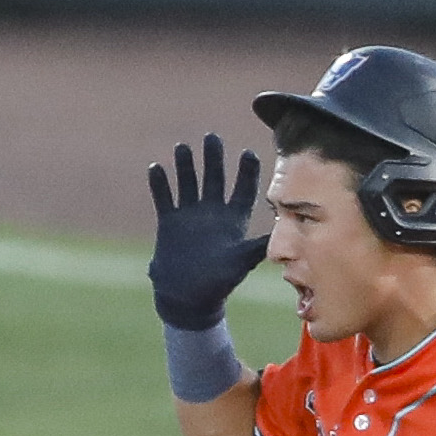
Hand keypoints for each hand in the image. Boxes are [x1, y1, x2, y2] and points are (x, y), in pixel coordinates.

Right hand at [147, 133, 269, 329]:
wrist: (188, 298)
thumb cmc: (219, 283)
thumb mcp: (241, 262)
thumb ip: (257, 244)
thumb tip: (279, 233)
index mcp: (233, 221)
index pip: (243, 190)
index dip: (246, 173)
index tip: (248, 154)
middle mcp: (212, 213)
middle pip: (214, 178)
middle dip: (213, 158)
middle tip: (212, 137)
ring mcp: (189, 215)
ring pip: (188, 182)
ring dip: (185, 166)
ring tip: (184, 147)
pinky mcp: (169, 222)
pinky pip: (164, 198)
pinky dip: (160, 184)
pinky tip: (156, 168)